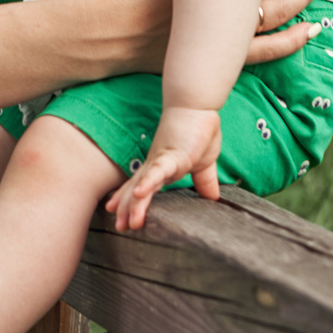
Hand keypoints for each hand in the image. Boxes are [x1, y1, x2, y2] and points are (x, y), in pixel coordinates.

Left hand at [110, 105, 223, 223]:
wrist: (197, 105)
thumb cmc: (199, 130)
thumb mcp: (205, 163)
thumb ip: (205, 181)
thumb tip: (214, 198)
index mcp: (162, 168)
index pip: (142, 188)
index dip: (129, 202)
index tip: (118, 218)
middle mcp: (156, 166)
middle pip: (137, 191)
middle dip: (126, 209)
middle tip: (119, 227)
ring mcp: (161, 160)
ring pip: (143, 186)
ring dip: (133, 205)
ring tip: (125, 222)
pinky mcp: (171, 155)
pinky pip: (158, 171)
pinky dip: (148, 182)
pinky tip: (139, 193)